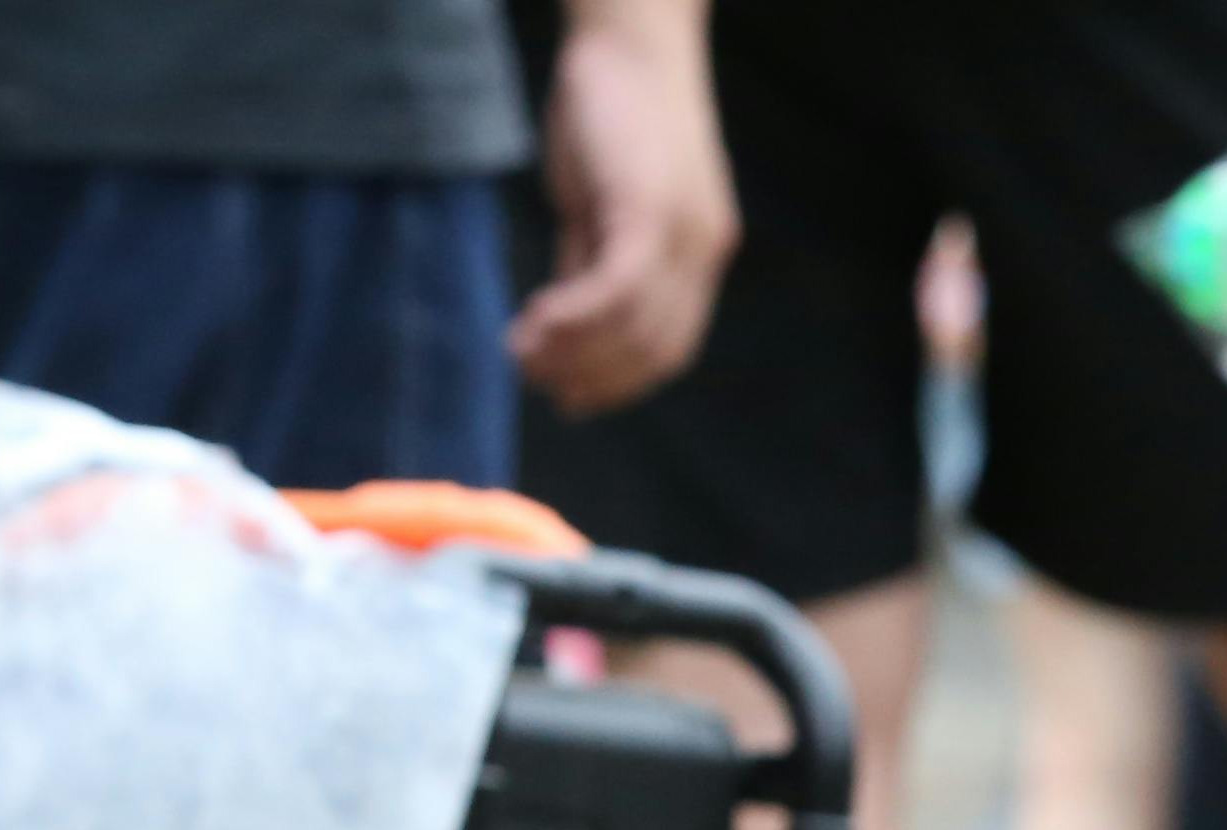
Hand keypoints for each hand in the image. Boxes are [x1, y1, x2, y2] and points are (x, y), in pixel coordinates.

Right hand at [512, 0, 740, 415]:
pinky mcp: (650, 210)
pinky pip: (616, 290)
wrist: (631, 34)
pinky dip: (576, 318)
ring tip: (523, 355)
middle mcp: (703, 250)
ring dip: (574, 354)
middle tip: (534, 378)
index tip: (569, 396)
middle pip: (653, 349)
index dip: (619, 381)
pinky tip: (536, 324)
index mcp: (700, 252)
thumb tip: (565, 319)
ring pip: (633, 327)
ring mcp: (684, 232)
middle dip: (592, 377)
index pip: (669, 345)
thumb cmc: (610, 107)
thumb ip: (590, 259)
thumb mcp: (600, 198)